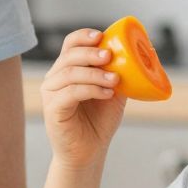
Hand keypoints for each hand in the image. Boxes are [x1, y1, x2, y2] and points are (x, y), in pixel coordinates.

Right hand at [42, 28, 125, 167]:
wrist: (89, 151)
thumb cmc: (98, 122)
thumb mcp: (113, 92)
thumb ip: (119, 73)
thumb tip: (135, 56)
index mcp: (68, 69)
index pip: (70, 44)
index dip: (84, 36)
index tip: (102, 36)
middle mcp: (56, 78)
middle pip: (69, 55)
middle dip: (91, 53)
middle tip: (109, 56)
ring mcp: (52, 93)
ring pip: (70, 73)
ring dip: (95, 74)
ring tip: (115, 80)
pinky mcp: (53, 109)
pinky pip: (70, 92)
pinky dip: (91, 90)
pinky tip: (106, 94)